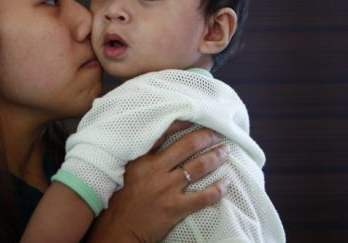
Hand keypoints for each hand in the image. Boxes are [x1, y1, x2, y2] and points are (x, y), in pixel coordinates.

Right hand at [87, 128, 229, 242]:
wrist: (121, 228)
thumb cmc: (123, 200)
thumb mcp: (129, 171)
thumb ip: (144, 155)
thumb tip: (162, 138)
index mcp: (142, 159)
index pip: (165, 133)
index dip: (183, 124)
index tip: (196, 118)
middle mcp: (156, 170)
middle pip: (187, 146)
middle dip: (206, 137)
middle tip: (218, 134)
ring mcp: (167, 189)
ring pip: (198, 167)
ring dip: (215, 157)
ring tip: (225, 151)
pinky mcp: (176, 207)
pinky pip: (203, 196)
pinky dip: (217, 189)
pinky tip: (226, 183)